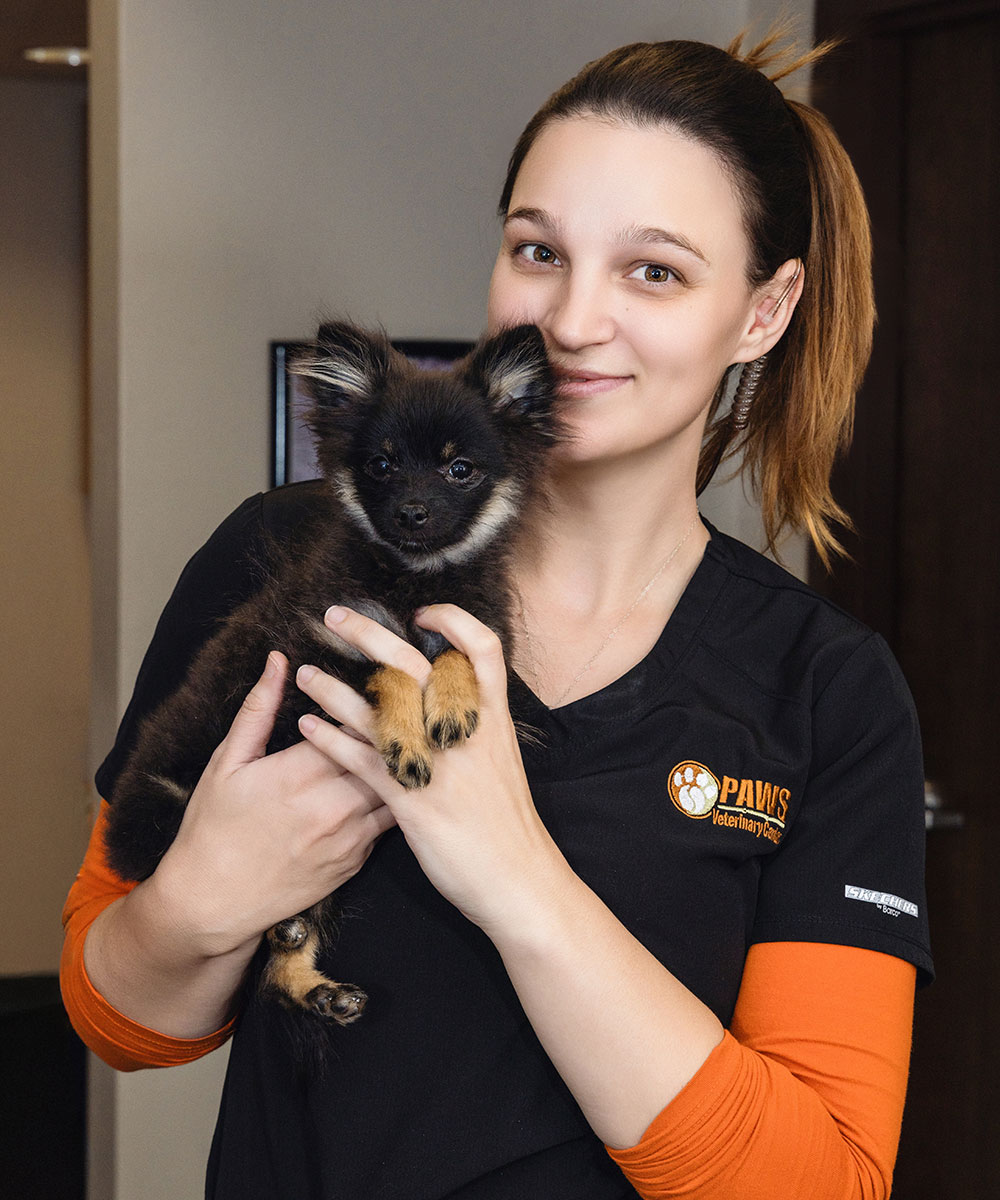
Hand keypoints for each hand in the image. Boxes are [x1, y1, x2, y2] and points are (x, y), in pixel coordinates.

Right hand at [152, 650, 396, 956]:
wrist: (213, 905)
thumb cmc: (213, 828)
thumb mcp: (227, 762)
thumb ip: (258, 708)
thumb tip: (279, 660)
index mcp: (300, 773)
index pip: (355, 721)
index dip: (367, 699)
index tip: (374, 681)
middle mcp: (333, 805)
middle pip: (384, 753)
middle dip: (393, 727)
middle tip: (402, 703)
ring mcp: (350, 836)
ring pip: (397, 787)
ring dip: (402, 763)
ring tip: (409, 739)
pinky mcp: (357, 861)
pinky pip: (389, 821)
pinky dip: (395, 798)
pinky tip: (397, 781)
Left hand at [295, 605, 566, 934]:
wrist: (519, 879)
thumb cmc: (509, 824)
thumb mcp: (502, 760)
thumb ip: (476, 726)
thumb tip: (451, 699)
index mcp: (491, 719)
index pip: (482, 649)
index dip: (454, 622)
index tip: (423, 613)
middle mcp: (463, 732)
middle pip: (414, 665)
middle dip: (369, 634)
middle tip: (335, 616)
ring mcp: (437, 763)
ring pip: (377, 708)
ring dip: (334, 688)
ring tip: (306, 674)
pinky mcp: (411, 800)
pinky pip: (360, 759)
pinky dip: (330, 739)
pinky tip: (307, 728)